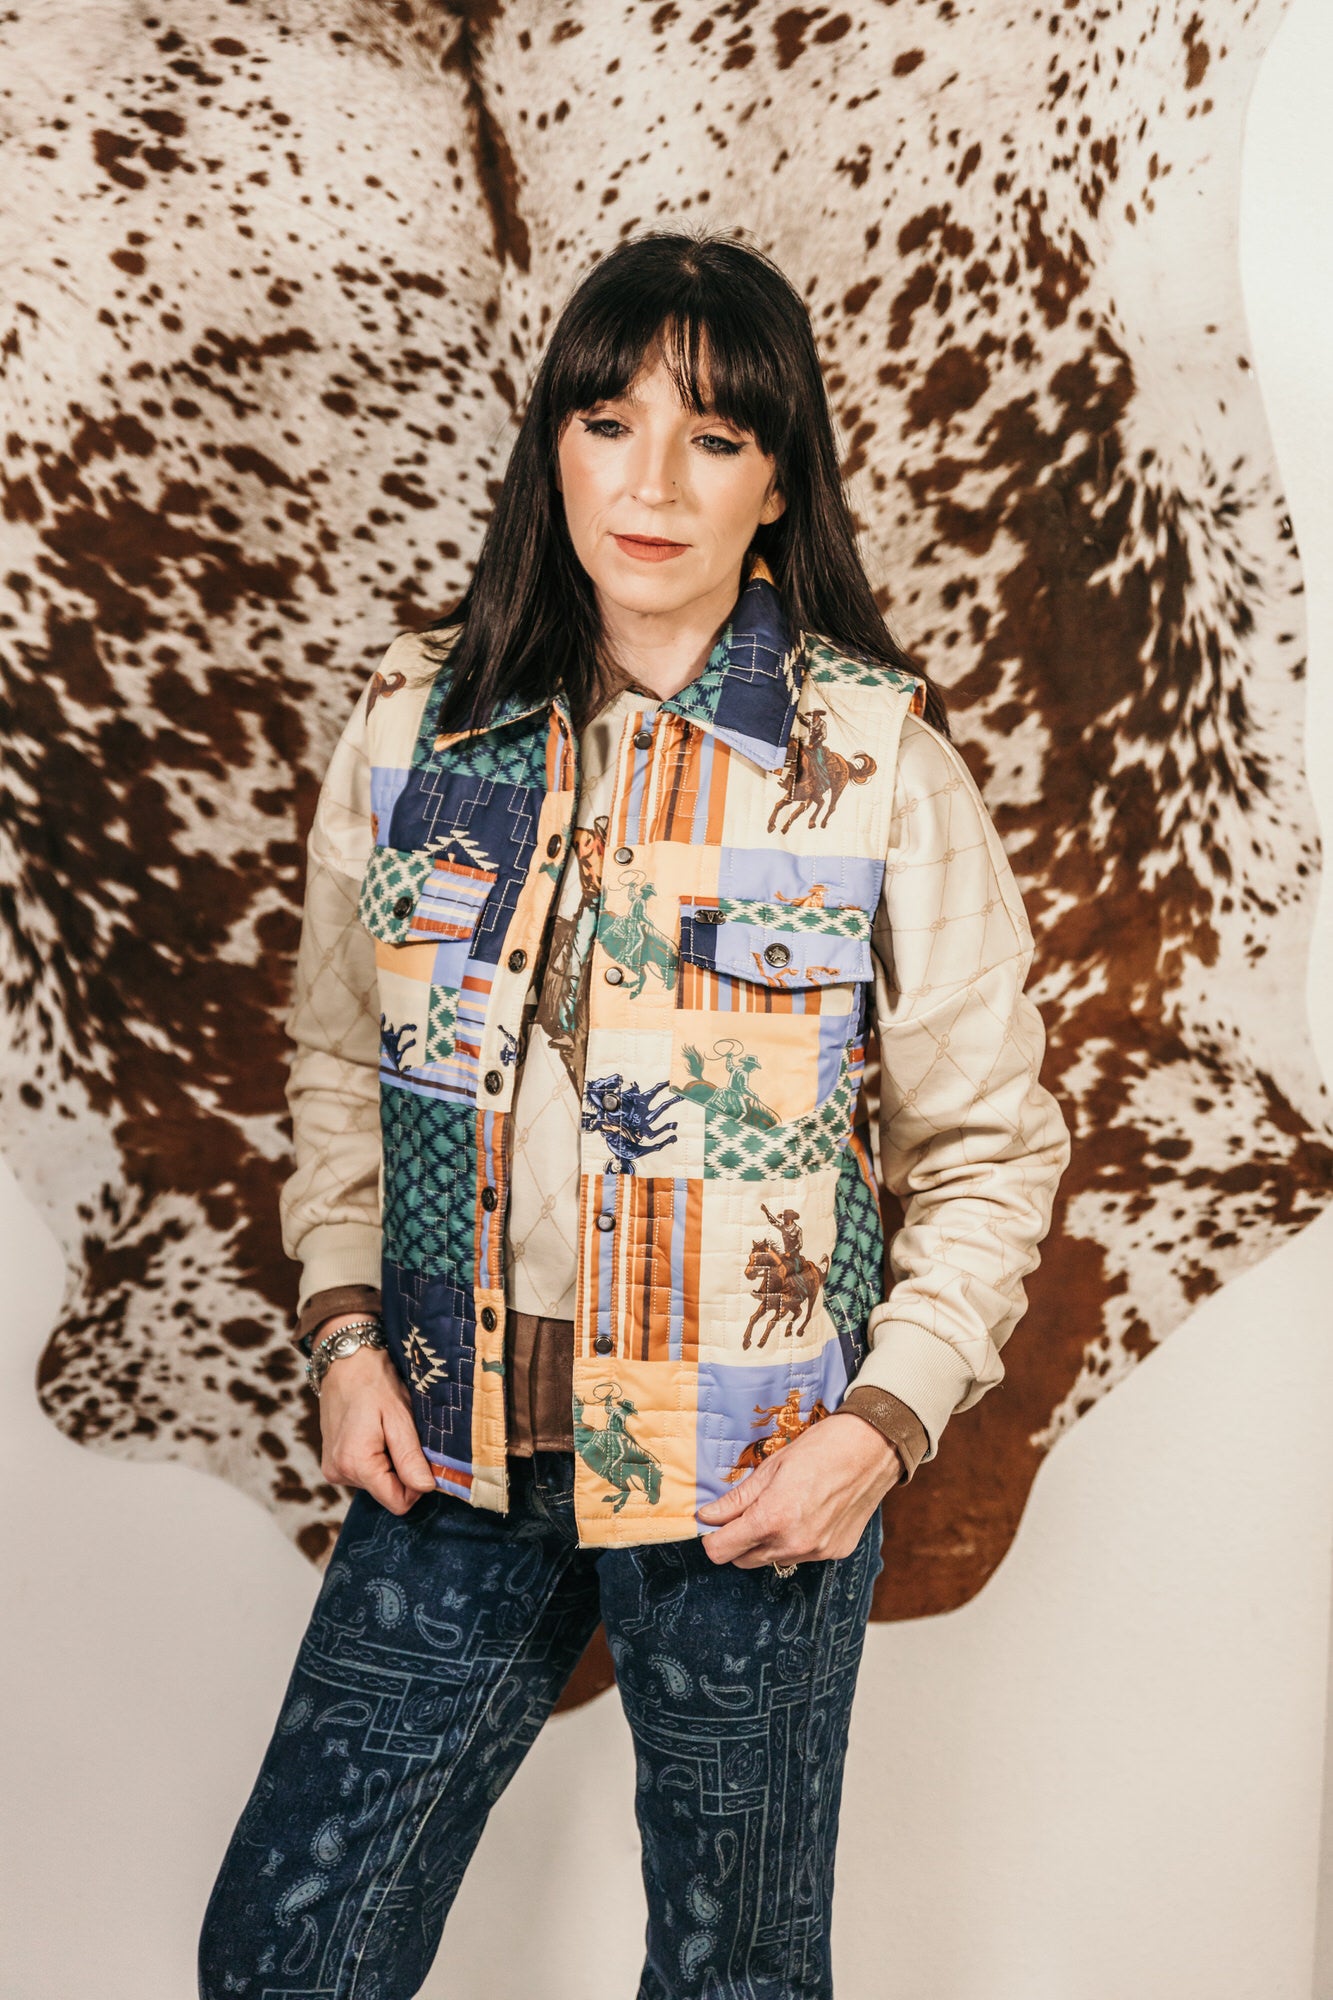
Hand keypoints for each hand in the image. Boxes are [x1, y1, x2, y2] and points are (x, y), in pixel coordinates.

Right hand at [315, 1333, 437, 1515]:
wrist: (345, 1362)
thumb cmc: (375, 1383)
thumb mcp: (400, 1418)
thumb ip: (410, 1458)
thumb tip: (426, 1489)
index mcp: (356, 1464)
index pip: (398, 1502)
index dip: (417, 1485)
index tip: (421, 1456)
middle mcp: (339, 1473)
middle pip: (387, 1493)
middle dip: (401, 1470)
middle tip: (401, 1434)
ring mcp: (333, 1469)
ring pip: (377, 1483)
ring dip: (388, 1462)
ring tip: (385, 1429)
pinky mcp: (332, 1463)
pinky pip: (364, 1473)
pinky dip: (375, 1458)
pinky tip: (374, 1433)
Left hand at [696, 1412, 900, 1567]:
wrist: (872, 1448)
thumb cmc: (820, 1449)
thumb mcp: (770, 1467)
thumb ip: (736, 1499)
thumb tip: (707, 1515)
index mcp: (771, 1520)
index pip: (721, 1551)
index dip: (712, 1538)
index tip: (713, 1525)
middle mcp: (792, 1544)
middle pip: (743, 1560)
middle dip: (737, 1540)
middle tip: (747, 1511)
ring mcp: (816, 1552)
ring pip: (773, 1560)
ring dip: (767, 1542)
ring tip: (782, 1507)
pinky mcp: (834, 1552)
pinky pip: (801, 1556)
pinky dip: (795, 1541)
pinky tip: (807, 1514)